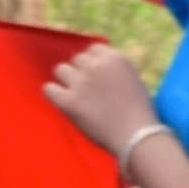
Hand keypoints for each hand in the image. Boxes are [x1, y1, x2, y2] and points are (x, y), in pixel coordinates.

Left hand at [41, 39, 161, 162]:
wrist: (137, 137)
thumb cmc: (139, 114)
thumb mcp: (133, 80)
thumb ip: (114, 70)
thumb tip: (93, 67)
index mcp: (115, 58)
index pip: (93, 49)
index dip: (94, 64)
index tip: (97, 78)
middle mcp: (97, 66)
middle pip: (77, 59)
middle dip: (82, 73)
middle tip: (90, 91)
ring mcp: (82, 83)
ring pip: (61, 70)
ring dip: (67, 81)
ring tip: (77, 96)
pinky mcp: (69, 101)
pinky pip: (49, 89)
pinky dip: (54, 94)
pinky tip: (63, 101)